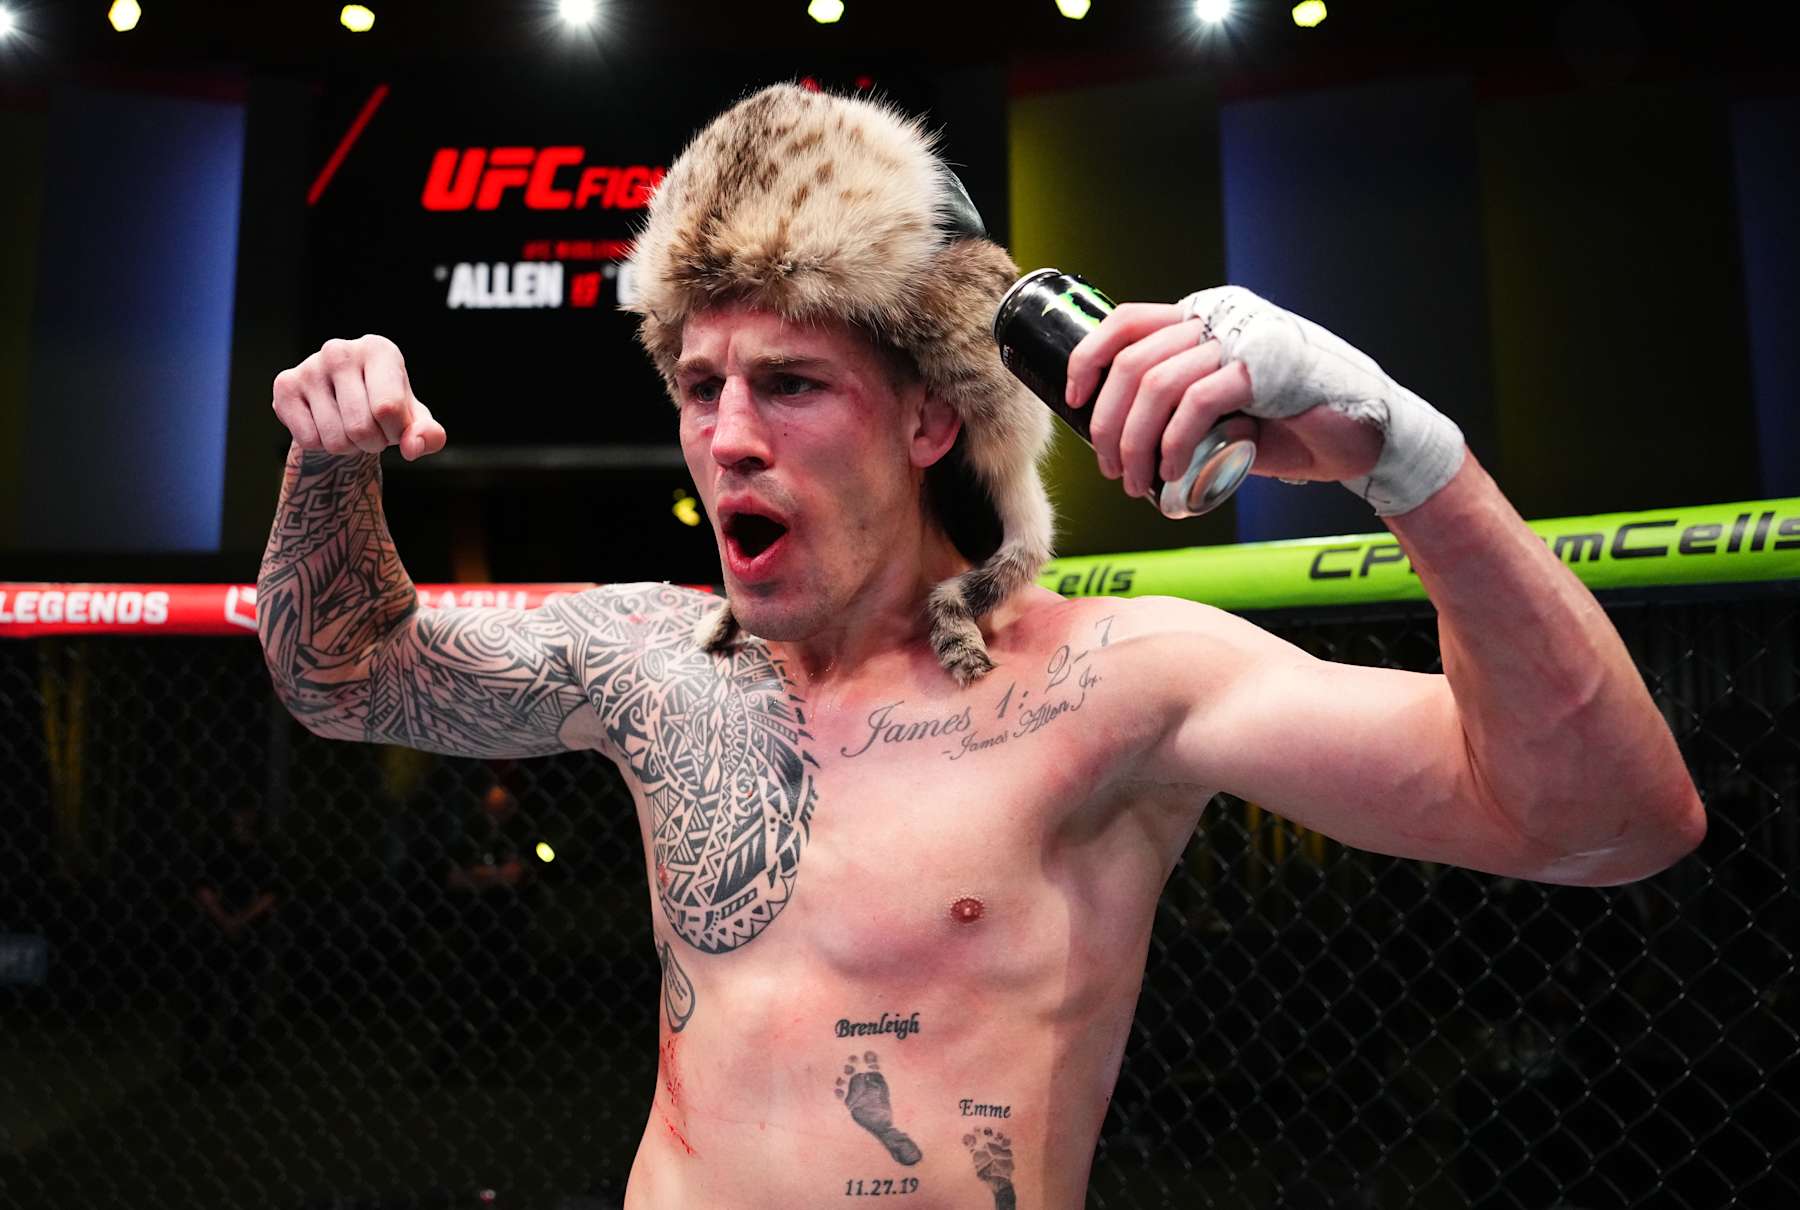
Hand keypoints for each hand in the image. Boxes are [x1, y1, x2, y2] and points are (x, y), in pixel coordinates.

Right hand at [271, 334, 446, 460]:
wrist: (342, 403)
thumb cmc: (385, 407)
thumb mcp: (414, 420)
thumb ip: (428, 435)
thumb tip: (413, 446)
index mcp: (378, 350)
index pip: (388, 409)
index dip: (396, 432)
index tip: (394, 424)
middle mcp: (339, 350)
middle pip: (361, 428)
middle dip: (372, 443)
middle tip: (371, 431)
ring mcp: (309, 366)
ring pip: (335, 440)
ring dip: (348, 448)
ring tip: (348, 427)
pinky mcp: (285, 385)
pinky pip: (309, 440)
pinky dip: (321, 445)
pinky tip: (324, 424)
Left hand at [1064, 302, 1383, 501]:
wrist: (1368, 438)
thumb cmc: (1295, 426)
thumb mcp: (1225, 408)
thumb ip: (1184, 404)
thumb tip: (1122, 434)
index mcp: (1205, 319)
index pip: (1127, 320)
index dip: (1089, 357)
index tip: (1072, 399)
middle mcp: (1220, 319)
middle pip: (1132, 360)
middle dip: (1107, 422)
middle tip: (1113, 469)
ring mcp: (1244, 340)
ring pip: (1156, 382)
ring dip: (1134, 441)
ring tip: (1137, 482)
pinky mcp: (1265, 370)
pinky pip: (1196, 403)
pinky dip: (1173, 444)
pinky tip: (1173, 474)